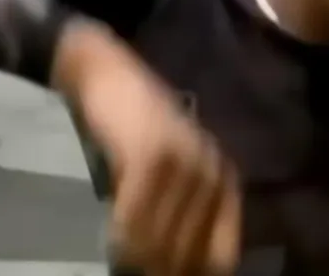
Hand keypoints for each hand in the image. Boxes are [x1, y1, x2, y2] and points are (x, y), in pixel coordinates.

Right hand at [54, 22, 241, 275]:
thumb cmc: (131, 125)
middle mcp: (212, 170)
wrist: (105, 72)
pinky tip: (111, 236)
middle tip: (134, 271)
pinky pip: (137, 212)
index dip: (194, 271)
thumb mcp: (166, 169)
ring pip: (163, 235)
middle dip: (162, 267)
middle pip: (191, 249)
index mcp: (223, 179)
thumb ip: (177, 211)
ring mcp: (185, 161)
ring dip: (139, 254)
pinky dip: (123, 231)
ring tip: (120, 261)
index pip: (221, 251)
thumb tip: (170, 266)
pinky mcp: (152, 153)